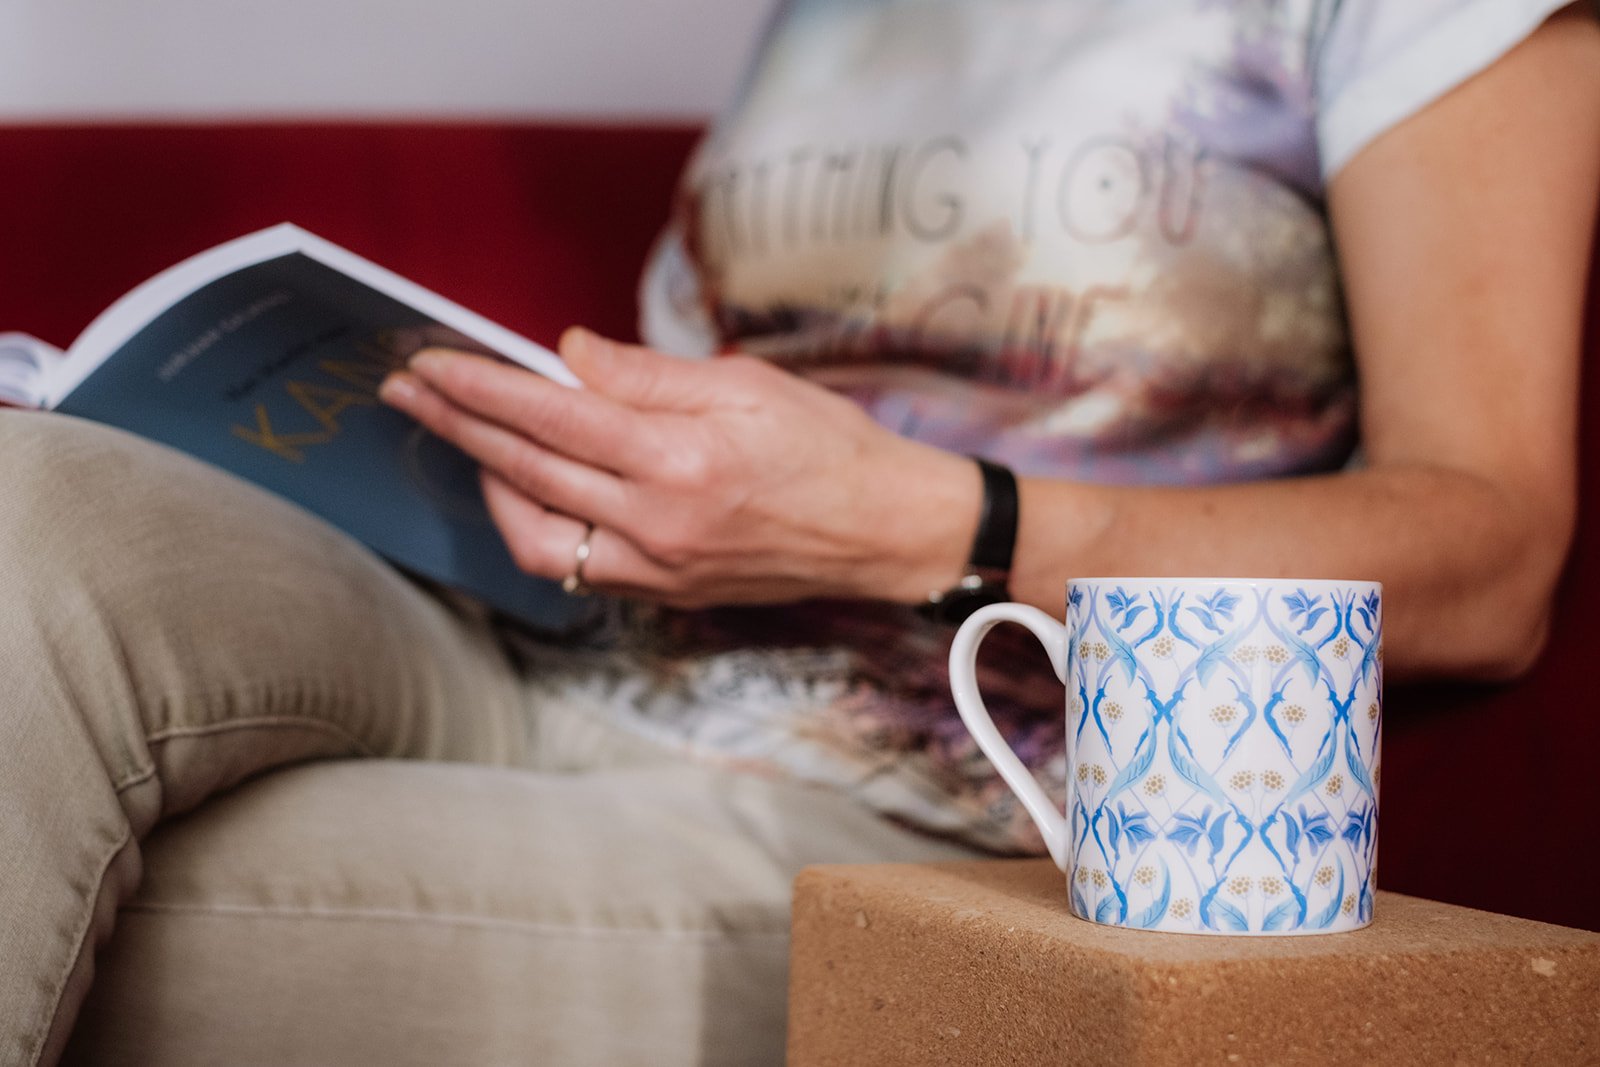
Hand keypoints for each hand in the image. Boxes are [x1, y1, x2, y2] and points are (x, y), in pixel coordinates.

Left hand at [378, 329, 979, 607]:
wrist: (887, 532)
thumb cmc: (830, 445)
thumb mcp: (745, 383)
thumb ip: (646, 374)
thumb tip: (567, 356)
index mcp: (679, 459)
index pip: (550, 416)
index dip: (478, 387)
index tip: (426, 363)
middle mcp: (659, 523)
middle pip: (525, 472)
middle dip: (456, 427)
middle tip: (408, 394)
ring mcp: (659, 569)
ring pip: (535, 537)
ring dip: (491, 487)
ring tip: (471, 442)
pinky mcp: (666, 594)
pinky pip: (576, 565)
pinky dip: (540, 524)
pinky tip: (532, 489)